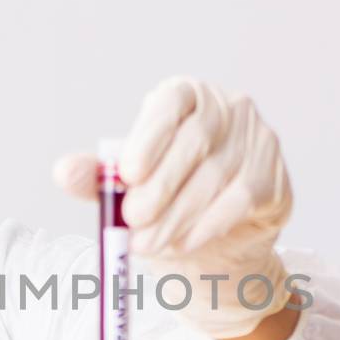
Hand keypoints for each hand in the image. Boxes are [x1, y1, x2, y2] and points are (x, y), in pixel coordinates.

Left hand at [54, 76, 293, 339]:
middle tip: (132, 221)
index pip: (171, 103)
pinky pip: (241, 200)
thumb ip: (98, 178)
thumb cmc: (167, 198)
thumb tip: (65, 172)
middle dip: (160, 187)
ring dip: (177, 215)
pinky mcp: (274, 176)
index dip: (150, 136)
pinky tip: (183, 243)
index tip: (127, 174)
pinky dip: (208, 225)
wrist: (216, 240)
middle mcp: (227, 108)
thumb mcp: (127, 187)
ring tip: (147, 242)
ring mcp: (257, 139)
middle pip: (194, 143)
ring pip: (216, 176)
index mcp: (186, 96)